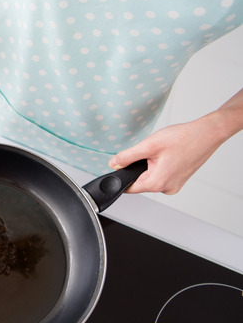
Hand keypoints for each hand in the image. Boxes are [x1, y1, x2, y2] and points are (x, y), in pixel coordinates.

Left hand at [110, 88, 242, 193]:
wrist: (207, 134)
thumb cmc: (183, 138)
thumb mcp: (148, 145)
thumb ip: (127, 157)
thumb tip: (114, 164)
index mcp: (157, 183)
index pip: (129, 188)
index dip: (121, 177)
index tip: (119, 168)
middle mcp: (167, 188)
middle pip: (140, 182)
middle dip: (138, 168)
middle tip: (149, 152)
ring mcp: (175, 185)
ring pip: (151, 178)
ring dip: (150, 166)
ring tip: (162, 152)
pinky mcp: (179, 180)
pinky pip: (161, 175)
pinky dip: (160, 166)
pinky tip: (168, 155)